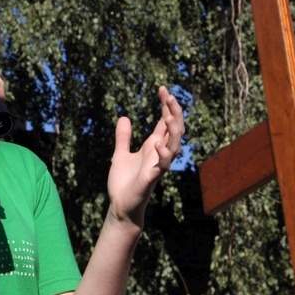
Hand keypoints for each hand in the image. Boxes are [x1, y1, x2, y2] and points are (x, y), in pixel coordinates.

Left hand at [107, 86, 184, 226]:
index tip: (162, 88)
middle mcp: (159, 154)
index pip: (165, 122)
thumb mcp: (119, 154)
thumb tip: (124, 117)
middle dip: (174, 112)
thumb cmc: (123, 183)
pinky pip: (163, 165)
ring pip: (175, 145)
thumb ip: (123, 137)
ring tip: (167, 115)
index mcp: (153, 146)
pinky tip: (156, 144)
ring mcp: (158, 165)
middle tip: (169, 95)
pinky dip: (162, 154)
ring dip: (173, 130)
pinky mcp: (152, 178)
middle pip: (175, 129)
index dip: (166, 105)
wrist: (120, 206)